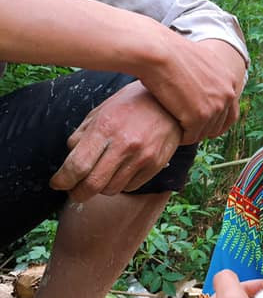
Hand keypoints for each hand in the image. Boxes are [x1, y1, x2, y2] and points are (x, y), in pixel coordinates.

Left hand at [50, 81, 181, 200]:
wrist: (171, 104)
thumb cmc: (130, 105)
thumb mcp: (101, 111)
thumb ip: (82, 135)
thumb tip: (70, 159)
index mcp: (105, 127)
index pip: (77, 165)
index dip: (62, 180)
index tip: (57, 183)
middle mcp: (124, 144)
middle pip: (93, 184)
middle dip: (77, 193)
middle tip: (73, 193)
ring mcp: (142, 156)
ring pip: (111, 189)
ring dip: (100, 189)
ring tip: (98, 179)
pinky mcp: (156, 165)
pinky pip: (130, 187)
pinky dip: (120, 184)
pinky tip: (119, 172)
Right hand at [141, 36, 245, 144]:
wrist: (158, 52)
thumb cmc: (171, 53)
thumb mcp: (201, 61)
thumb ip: (209, 75)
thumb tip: (205, 83)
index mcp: (230, 81)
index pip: (231, 111)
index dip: (217, 121)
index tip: (205, 126)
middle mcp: (227, 94)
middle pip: (218, 124)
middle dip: (203, 129)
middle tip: (188, 130)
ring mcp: (215, 106)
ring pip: (205, 132)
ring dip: (192, 134)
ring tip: (178, 131)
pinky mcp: (199, 117)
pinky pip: (191, 136)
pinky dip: (182, 137)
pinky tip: (173, 133)